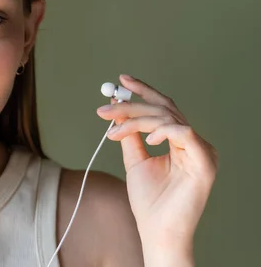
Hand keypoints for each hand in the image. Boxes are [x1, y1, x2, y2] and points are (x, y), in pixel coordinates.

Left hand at [96, 75, 217, 248]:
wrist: (157, 230)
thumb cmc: (149, 201)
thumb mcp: (135, 160)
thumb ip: (130, 135)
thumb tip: (117, 110)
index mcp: (180, 141)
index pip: (163, 107)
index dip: (143, 90)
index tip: (121, 80)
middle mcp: (193, 143)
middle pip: (163, 108)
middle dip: (131, 104)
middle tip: (105, 107)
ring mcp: (201, 151)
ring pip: (167, 118)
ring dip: (136, 120)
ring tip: (113, 131)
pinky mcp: (204, 162)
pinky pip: (184, 133)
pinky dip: (162, 131)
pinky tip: (148, 140)